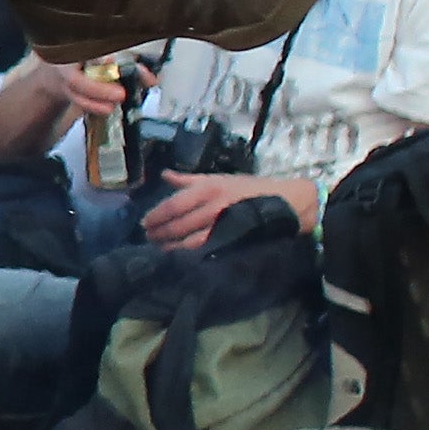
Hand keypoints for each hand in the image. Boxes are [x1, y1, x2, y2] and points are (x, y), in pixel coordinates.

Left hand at [138, 170, 317, 249]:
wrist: (283, 202)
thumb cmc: (249, 188)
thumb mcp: (219, 176)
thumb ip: (189, 180)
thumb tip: (164, 175)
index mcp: (208, 187)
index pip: (174, 204)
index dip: (156, 215)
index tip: (145, 222)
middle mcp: (213, 205)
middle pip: (178, 223)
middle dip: (159, 232)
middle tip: (148, 237)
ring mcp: (221, 224)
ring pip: (188, 239)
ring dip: (170, 245)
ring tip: (159, 247)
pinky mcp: (230, 239)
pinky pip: (204, 248)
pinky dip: (187, 252)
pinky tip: (178, 254)